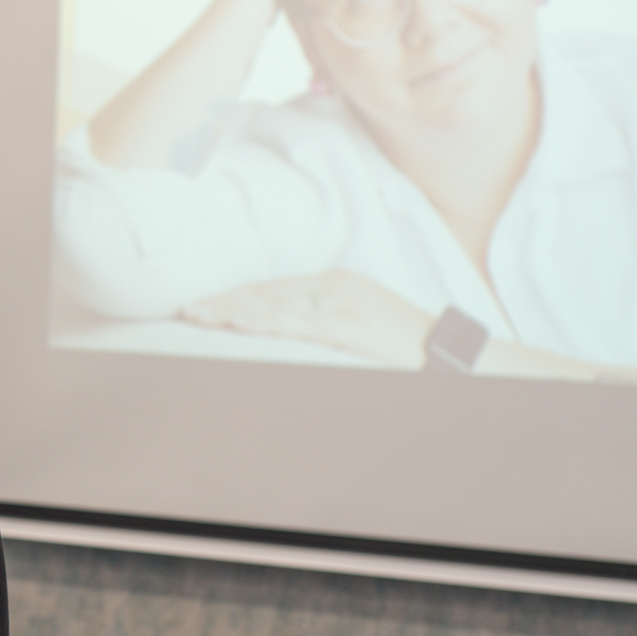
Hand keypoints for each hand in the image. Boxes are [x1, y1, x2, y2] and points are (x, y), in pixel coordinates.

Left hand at [181, 270, 433, 366]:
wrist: (449, 354)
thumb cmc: (401, 346)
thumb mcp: (354, 328)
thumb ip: (319, 326)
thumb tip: (279, 334)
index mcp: (334, 281)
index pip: (270, 288)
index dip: (234, 297)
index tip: (201, 307)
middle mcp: (335, 283)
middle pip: (266, 292)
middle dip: (224, 302)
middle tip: (187, 312)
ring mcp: (343, 299)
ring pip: (275, 303)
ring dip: (234, 311)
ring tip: (201, 317)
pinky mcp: (351, 321)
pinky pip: (299, 321)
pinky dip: (266, 321)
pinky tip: (240, 323)